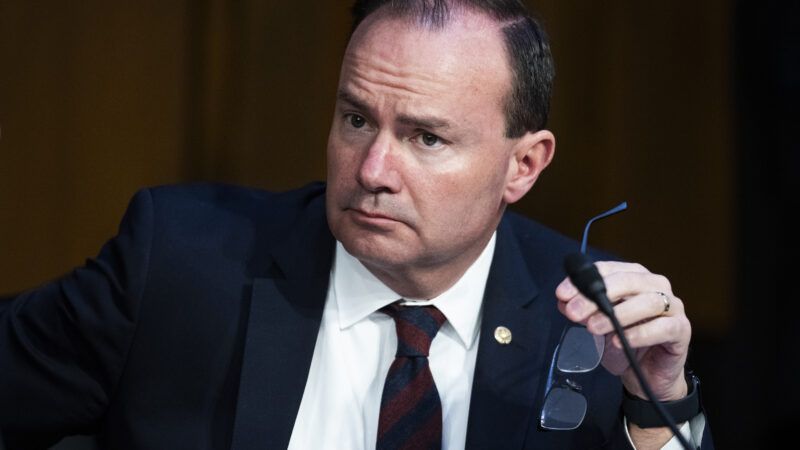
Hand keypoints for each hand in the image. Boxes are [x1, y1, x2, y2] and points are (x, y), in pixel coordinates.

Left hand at [555, 261, 690, 401]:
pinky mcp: (682, 330)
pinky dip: (638, 334)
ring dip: (617, 314)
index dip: (584, 280)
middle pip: (628, 281)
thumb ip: (582, 311)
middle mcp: (656, 287)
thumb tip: (564, 300)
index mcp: (635, 277)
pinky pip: (663, 328)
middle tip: (574, 312)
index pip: (608, 270)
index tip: (562, 294)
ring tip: (593, 327)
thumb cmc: (625, 344)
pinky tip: (619, 341)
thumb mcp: (597, 325)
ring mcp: (673, 307)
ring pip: (648, 302)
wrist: (647, 376)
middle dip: (597, 295)